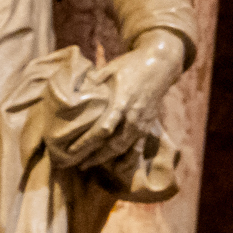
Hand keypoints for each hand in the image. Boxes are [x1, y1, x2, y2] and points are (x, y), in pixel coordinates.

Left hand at [70, 34, 183, 168]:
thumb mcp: (111, 68)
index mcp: (122, 102)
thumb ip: (93, 81)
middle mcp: (133, 117)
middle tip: (77, 164)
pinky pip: (137, 150)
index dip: (87, 142)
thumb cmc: (131, 65)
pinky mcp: (148, 127)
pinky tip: (113, 168)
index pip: (103, 129)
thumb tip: (73, 90)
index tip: (71, 150)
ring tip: (89, 165)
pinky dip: (125, 161)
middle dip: (95, 157)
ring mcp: (142, 124)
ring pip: (125, 150)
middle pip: (113, 145)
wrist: (161, 64)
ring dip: (107, 160)